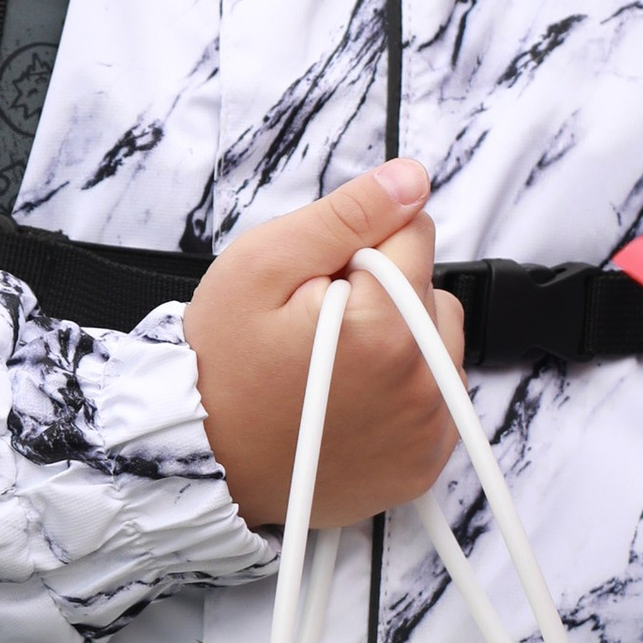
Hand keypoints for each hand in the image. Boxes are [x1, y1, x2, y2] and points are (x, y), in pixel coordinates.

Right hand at [186, 161, 463, 531]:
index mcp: (387, 326)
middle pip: (432, 289)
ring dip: (398, 340)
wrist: (204, 463)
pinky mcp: (425, 462)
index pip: (414, 232)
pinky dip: (403, 388)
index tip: (318, 283)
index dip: (359, 247)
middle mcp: (422, 382)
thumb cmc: (221, 368)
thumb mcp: (262, 265)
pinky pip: (436, 396)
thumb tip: (411, 179)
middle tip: (318, 328)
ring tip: (334, 366)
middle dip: (384, 294)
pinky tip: (352, 399)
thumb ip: (346, 214)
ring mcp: (429, 430)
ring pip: (439, 341)